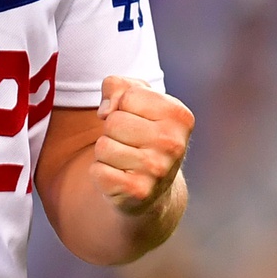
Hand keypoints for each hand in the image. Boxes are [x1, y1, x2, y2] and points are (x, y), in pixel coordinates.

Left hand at [91, 76, 192, 215]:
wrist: (154, 188)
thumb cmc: (142, 133)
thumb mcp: (136, 99)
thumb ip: (117, 85)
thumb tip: (106, 111)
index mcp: (179, 116)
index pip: (128, 97)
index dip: (123, 106)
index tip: (137, 120)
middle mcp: (173, 144)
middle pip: (113, 122)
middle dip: (112, 131)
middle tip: (130, 143)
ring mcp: (157, 170)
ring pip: (103, 147)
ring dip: (106, 153)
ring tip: (125, 160)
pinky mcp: (138, 192)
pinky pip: (98, 172)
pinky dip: (101, 173)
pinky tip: (120, 177)